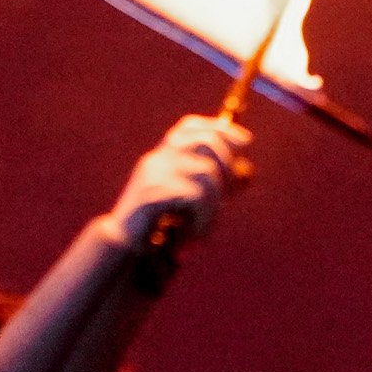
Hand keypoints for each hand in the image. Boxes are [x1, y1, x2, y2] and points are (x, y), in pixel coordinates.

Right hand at [105, 113, 250, 250]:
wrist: (123, 244)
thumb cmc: (157, 224)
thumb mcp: (189, 202)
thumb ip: (215, 186)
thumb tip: (248, 172)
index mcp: (162, 156)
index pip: (190, 127)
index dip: (219, 129)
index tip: (245, 141)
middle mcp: (157, 159)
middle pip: (204, 141)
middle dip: (228, 164)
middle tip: (231, 192)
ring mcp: (154, 174)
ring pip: (206, 171)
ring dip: (216, 203)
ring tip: (206, 226)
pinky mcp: (153, 194)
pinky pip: (195, 196)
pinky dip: (204, 217)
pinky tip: (195, 234)